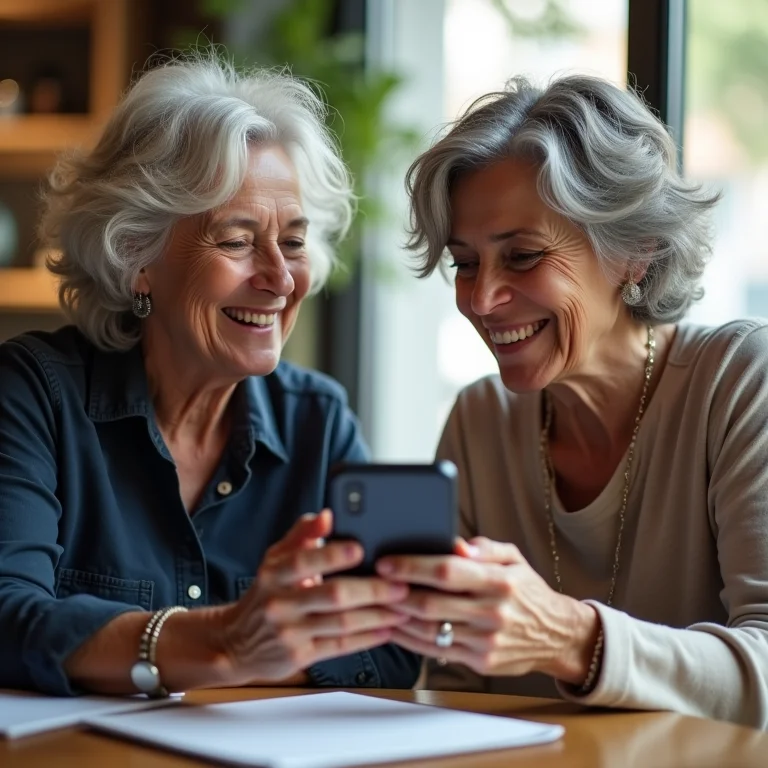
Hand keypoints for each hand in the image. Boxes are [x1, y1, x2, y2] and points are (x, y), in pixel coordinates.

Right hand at [218, 510, 408, 684]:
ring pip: (342, 624)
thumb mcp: (276, 559)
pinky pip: (340, 647)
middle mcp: (280, 603)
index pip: (304, 561)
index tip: (360, 548)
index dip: (332, 555)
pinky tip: (388, 630)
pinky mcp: (300, 656)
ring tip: (404, 608)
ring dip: (378, 616)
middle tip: (401, 585)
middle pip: (332, 595)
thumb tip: (327, 514)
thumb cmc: (267, 593)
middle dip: (371, 590)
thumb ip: (302, 535)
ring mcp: (290, 633)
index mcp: (274, 574)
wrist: (237, 643)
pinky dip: (367, 638)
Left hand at [376, 537, 599, 683]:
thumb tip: (454, 544)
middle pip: (431, 603)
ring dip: (398, 617)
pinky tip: (395, 626)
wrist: (557, 635)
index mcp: (499, 581)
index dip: (413, 566)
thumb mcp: (513, 558)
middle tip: (373, 583)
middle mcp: (492, 612)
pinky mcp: (481, 663)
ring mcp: (486, 641)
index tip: (387, 562)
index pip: (447, 571)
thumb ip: (483, 548)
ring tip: (377, 603)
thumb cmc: (527, 591)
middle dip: (396, 593)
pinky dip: (410, 639)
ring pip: (429, 630)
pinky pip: (436, 651)